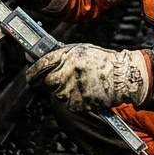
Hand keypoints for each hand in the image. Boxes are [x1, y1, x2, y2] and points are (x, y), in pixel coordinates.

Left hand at [26, 44, 149, 111]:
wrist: (122, 77)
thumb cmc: (104, 62)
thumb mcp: (82, 51)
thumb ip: (63, 56)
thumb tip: (44, 60)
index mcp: (67, 56)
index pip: (41, 64)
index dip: (33, 70)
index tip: (31, 75)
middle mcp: (66, 72)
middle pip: (48, 81)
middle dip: (53, 81)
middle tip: (65, 79)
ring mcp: (70, 89)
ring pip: (58, 93)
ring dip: (66, 90)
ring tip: (83, 84)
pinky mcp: (76, 103)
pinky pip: (69, 103)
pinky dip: (75, 100)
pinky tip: (87, 92)